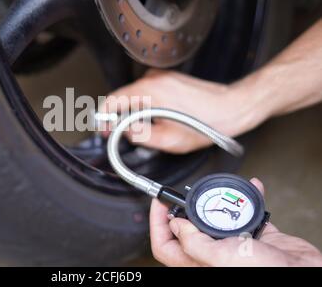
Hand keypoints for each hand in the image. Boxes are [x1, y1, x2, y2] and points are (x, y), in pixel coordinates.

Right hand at [100, 69, 266, 153]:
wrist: (231, 107)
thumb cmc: (207, 122)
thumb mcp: (169, 140)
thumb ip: (140, 135)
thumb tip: (123, 131)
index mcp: (150, 92)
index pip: (112, 100)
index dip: (104, 117)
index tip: (104, 128)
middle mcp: (153, 79)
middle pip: (122, 98)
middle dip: (120, 117)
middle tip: (124, 135)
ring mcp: (161, 76)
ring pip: (134, 96)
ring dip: (134, 112)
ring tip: (149, 128)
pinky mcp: (167, 78)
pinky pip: (146, 92)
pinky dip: (145, 105)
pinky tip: (159, 118)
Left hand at [150, 178, 321, 266]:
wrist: (305, 274)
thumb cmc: (264, 274)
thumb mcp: (219, 257)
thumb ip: (193, 242)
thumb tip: (176, 224)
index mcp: (198, 262)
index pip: (164, 245)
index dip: (157, 223)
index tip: (159, 202)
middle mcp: (213, 254)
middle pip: (188, 229)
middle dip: (187, 207)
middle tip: (186, 193)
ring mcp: (234, 245)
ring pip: (217, 218)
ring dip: (220, 201)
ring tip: (219, 191)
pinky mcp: (256, 237)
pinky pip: (247, 214)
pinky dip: (250, 199)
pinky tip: (253, 189)